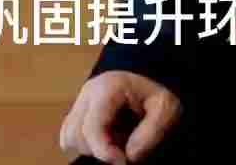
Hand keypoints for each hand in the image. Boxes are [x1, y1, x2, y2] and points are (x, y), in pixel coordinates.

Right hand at [58, 70, 181, 163]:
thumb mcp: (166, 109)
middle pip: (76, 134)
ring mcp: (80, 101)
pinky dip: (85, 144)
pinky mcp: (77, 112)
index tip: (123, 161)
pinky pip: (69, 136)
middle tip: (123, 150)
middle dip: (99, 149)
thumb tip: (128, 155)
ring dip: (91, 147)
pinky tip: (106, 141)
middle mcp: (88, 93)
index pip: (91, 127)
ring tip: (116, 142)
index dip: (103, 151)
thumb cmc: (158, 94)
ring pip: (69, 137)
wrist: (152, 78)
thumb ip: (150, 133)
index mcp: (108, 87)